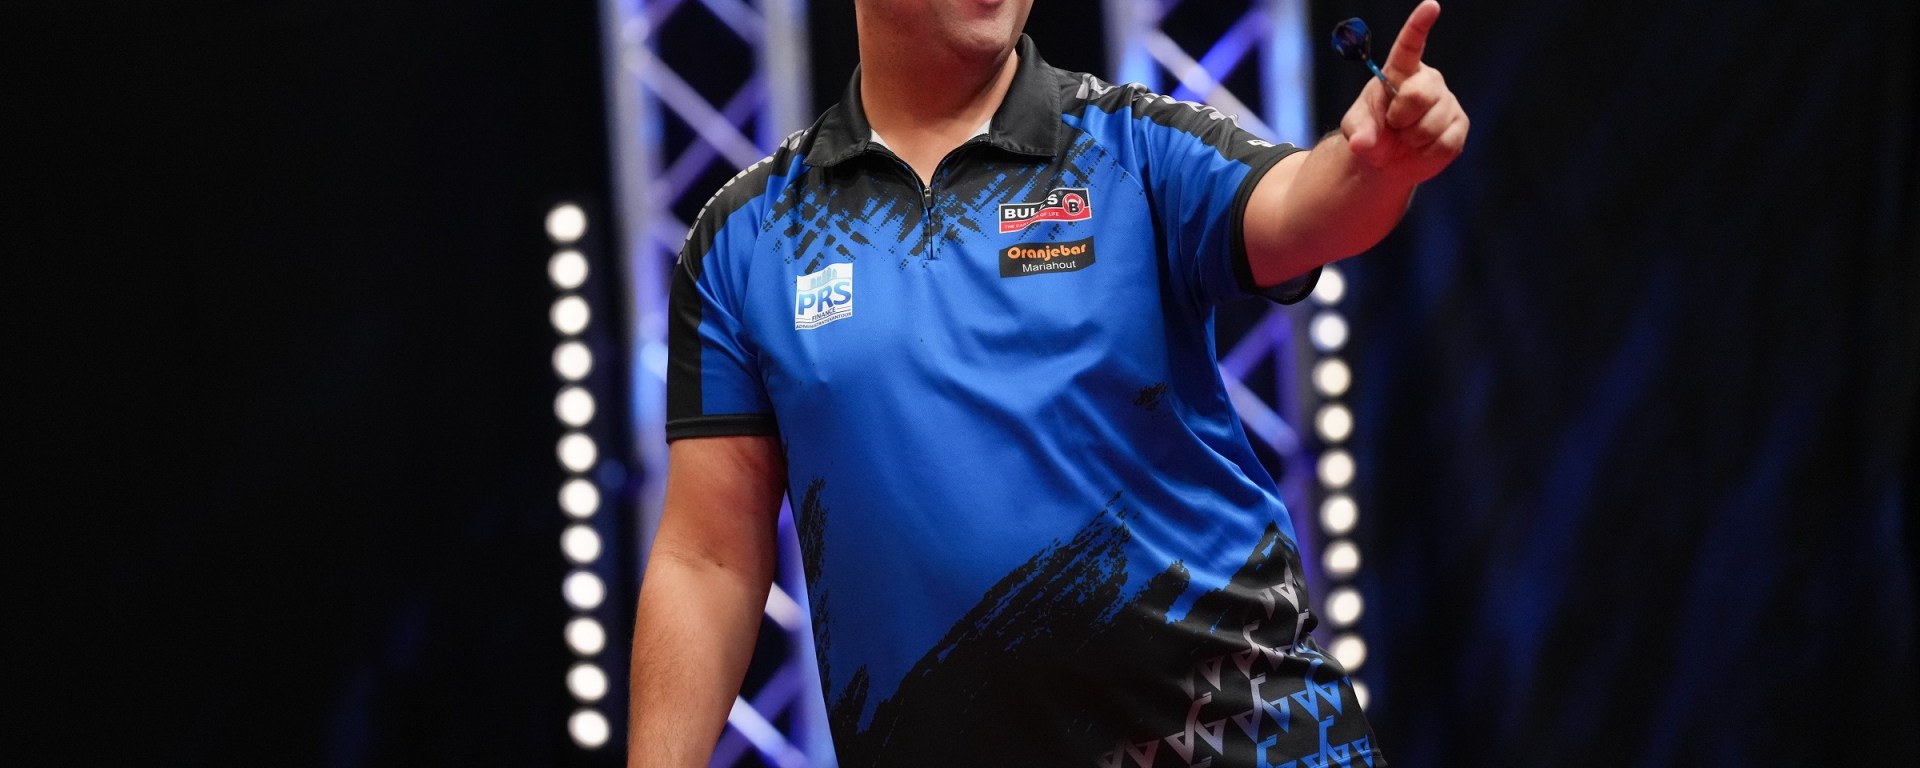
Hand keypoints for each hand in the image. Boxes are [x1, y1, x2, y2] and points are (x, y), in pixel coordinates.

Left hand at [1340, 0, 1467, 185]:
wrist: (1387, 158)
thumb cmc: (1371, 132)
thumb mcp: (1357, 129)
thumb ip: (1358, 132)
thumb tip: (1362, 143)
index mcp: (1400, 71)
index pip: (1410, 45)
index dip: (1419, 25)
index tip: (1430, 6)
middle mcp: (1428, 81)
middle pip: (1418, 95)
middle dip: (1400, 117)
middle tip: (1393, 124)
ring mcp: (1447, 101)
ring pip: (1431, 125)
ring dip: (1412, 139)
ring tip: (1406, 137)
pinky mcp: (1460, 125)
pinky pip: (1443, 143)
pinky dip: (1426, 153)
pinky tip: (1420, 148)